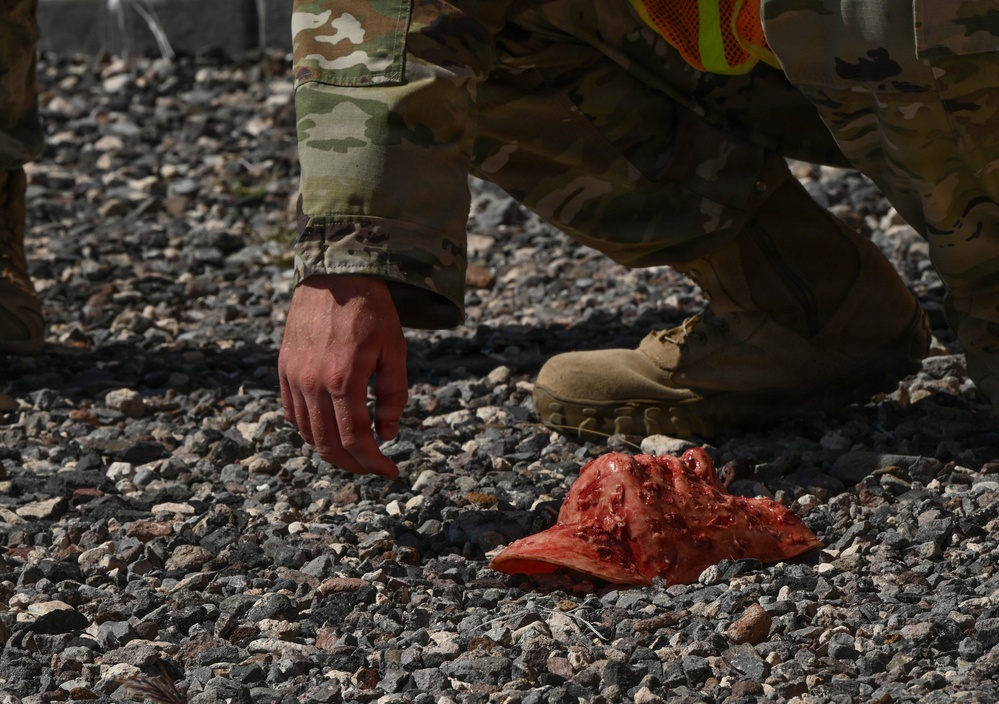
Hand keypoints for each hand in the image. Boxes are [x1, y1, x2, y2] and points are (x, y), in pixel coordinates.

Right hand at [279, 274, 407, 477]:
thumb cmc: (372, 310)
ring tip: (356, 452)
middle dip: (354, 465)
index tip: (391, 471)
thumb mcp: (395, 350)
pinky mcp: (284, 369)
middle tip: (374, 468)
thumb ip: (393, 395)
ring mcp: (294, 376)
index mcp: (344, 379)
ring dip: (332, 451)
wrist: (334, 273)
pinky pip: (293, 413)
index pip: (355, 439)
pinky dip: (311, 431)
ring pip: (307, 433)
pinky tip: (331, 429)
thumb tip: (386, 435)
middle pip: (328, 444)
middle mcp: (312, 383)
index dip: (374, 463)